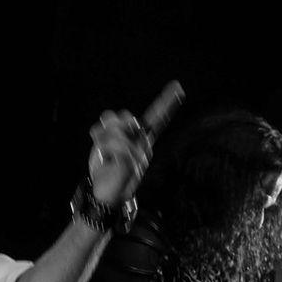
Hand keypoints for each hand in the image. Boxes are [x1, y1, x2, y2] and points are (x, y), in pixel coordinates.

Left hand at [87, 81, 182, 207]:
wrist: (105, 194)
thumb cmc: (105, 169)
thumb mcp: (103, 145)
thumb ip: (108, 130)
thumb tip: (109, 116)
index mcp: (139, 138)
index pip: (155, 117)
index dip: (166, 102)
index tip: (178, 87)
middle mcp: (143, 144)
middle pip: (125, 116)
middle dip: (108, 125)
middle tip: (103, 140)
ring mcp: (139, 154)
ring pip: (118, 130)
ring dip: (104, 139)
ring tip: (104, 153)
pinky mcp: (132, 163)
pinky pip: (116, 146)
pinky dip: (105, 150)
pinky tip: (106, 159)